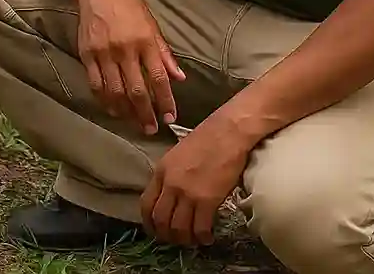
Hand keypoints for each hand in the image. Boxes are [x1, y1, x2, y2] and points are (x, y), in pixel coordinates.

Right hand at [76, 0, 185, 133]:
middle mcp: (125, 50)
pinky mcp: (86, 54)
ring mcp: (104, 53)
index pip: (159, 79)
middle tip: (151, 129)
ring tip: (132, 122)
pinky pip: (95, 83)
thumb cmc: (130, 6)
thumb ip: (164, 54)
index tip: (170, 118)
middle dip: (145, 113)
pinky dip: (104, 99)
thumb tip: (179, 78)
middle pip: (137, 90)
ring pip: (115, 91)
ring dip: (124, 111)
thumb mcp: (153, 27)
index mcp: (146, 43)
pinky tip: (111, 109)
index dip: (165, 101)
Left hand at [140, 118, 252, 245]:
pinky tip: (207, 238)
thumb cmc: (205, 140)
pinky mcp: (207, 200)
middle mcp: (170, 185)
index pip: (146, 204)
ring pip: (178, 228)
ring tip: (192, 240)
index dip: (149, 222)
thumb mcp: (176, 156)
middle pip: (160, 219)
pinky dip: (202, 237)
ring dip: (184, 239)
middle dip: (166, 235)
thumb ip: (170, 175)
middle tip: (175, 240)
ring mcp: (187, 193)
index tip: (155, 230)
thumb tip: (170, 194)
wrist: (227, 133)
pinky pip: (200, 227)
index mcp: (161, 172)